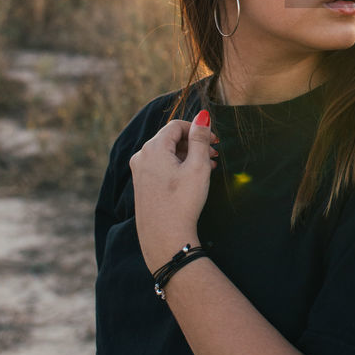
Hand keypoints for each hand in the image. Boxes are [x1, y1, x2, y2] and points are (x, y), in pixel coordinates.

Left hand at [129, 111, 218, 272]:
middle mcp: (142, 157)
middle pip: (171, 139)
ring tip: (208, 167)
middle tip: (214, 155)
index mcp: (154, 148)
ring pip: (167, 154)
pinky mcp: (142, 186)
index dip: (198, 129)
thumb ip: (200, 138)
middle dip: (194, 144)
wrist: (165, 238)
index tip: (215, 140)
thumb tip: (202, 116)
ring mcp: (140, 172)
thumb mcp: (197, 166)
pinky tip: (192, 179)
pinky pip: (161, 166)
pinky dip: (178, 167)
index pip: (177, 126)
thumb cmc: (182, 202)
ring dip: (188, 156)